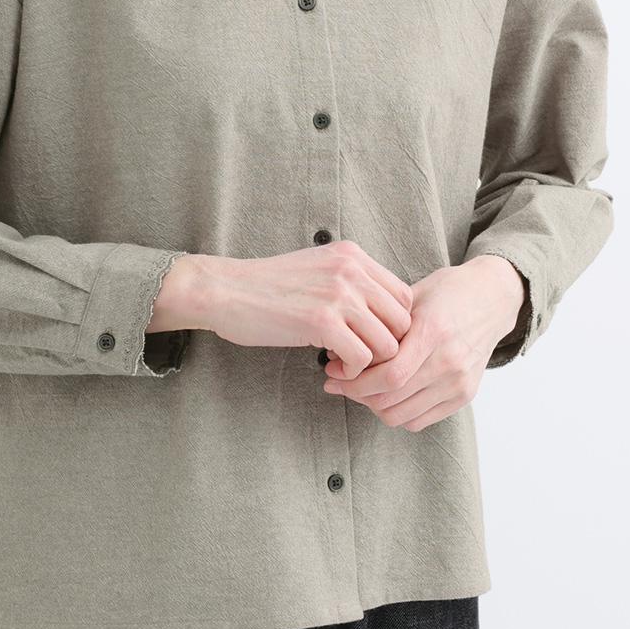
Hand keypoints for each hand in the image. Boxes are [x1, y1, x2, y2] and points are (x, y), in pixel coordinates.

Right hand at [198, 241, 412, 373]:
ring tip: (343, 364)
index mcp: (353, 255)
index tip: (369, 339)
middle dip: (386, 348)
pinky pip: (363, 359)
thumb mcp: (318, 267)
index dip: (392, 326)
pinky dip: (352, 373)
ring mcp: (339, 295)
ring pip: (388, 344)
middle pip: (403, 322)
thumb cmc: (268, 285)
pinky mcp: (323, 322)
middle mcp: (351, 270)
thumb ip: (351, 282)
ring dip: (369, 364)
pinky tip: (331, 369)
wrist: (226, 290)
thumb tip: (383, 315)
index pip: (404, 297)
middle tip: (359, 357)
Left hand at [321, 256, 524, 430]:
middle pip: (392, 398)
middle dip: (356, 394)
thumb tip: (338, 346)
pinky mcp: (465, 395)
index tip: (332, 373)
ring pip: (402, 415)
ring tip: (360, 388)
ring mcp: (459, 382)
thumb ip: (380, 323)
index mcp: (434, 331)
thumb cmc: (448, 291)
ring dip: (373, 406)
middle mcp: (449, 361)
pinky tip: (385, 394)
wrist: (493, 299)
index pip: (389, 374)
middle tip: (338, 381)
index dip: (354, 381)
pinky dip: (396, 413)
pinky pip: (420, 421)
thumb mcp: (412, 295)